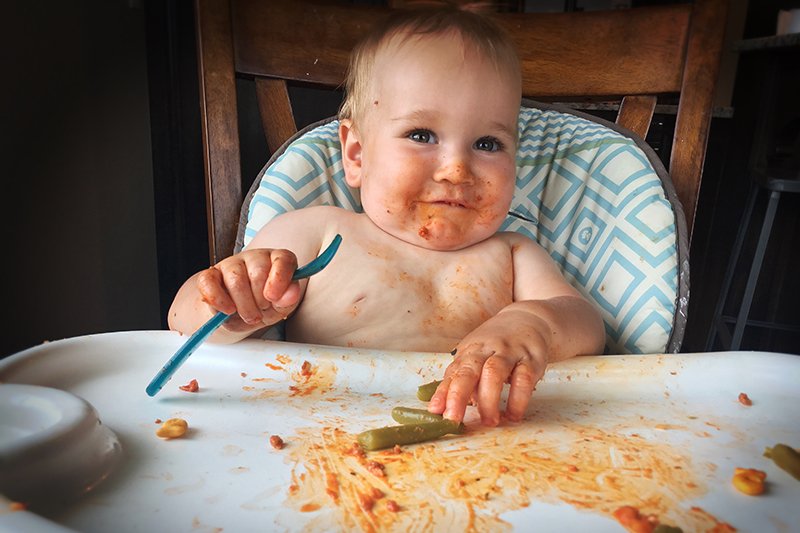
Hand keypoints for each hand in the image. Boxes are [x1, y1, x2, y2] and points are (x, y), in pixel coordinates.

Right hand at [195, 248, 300, 331]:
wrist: (239, 316)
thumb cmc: (265, 306)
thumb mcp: (282, 307)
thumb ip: (288, 299)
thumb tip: (290, 294)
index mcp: (277, 260)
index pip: (283, 259)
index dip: (280, 278)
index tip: (273, 297)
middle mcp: (255, 258)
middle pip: (258, 273)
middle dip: (261, 300)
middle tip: (262, 311)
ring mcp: (231, 264)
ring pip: (235, 280)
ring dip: (243, 306)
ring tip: (250, 316)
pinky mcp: (210, 275)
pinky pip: (208, 283)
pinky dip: (218, 300)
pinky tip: (228, 310)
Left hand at [427, 308, 549, 425]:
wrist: (528, 318)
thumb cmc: (497, 344)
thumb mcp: (476, 356)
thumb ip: (463, 380)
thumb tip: (448, 408)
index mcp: (469, 351)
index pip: (453, 372)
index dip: (443, 392)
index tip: (434, 411)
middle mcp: (486, 350)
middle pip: (468, 370)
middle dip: (458, 395)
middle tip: (453, 418)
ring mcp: (509, 353)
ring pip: (494, 373)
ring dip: (489, 400)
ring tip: (488, 421)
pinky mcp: (531, 359)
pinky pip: (523, 379)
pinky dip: (517, 400)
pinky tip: (513, 415)